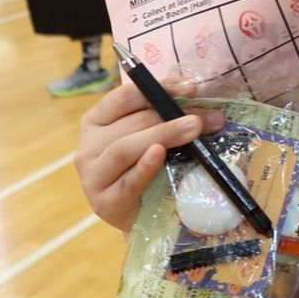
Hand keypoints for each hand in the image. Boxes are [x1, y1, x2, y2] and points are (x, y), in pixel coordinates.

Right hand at [75, 78, 225, 230]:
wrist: (146, 214)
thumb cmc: (149, 166)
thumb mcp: (154, 134)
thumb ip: (165, 109)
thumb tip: (186, 84)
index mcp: (97, 121)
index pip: (125, 96)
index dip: (160, 88)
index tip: (192, 88)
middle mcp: (88, 146)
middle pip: (133, 122)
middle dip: (174, 115)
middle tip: (209, 117)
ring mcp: (93, 176)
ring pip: (125, 147)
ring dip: (164, 134)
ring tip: (194, 129)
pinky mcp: (105, 202)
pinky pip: (127, 181)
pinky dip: (144, 167)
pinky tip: (159, 155)